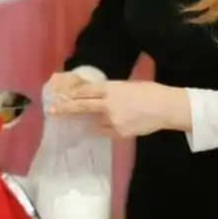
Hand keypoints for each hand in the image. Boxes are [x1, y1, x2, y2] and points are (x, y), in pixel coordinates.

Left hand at [47, 74, 185, 138]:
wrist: (166, 107)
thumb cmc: (149, 92)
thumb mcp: (126, 86)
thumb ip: (110, 92)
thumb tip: (97, 97)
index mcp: (110, 87)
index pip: (85, 90)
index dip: (71, 94)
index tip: (59, 96)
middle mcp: (108, 103)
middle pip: (81, 105)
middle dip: (65, 108)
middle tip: (52, 111)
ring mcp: (113, 119)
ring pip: (94, 121)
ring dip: (90, 121)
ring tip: (89, 120)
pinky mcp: (119, 132)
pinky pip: (105, 131)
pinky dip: (104, 128)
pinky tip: (109, 126)